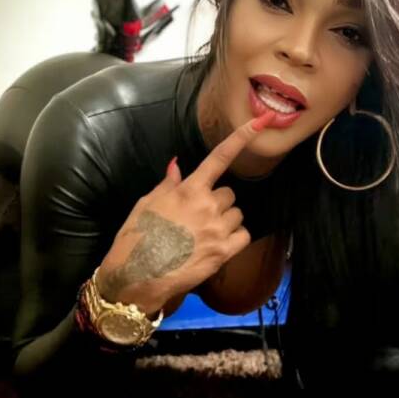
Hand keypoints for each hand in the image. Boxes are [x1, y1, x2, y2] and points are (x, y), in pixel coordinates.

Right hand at [98, 108, 275, 312]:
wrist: (137, 276)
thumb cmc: (136, 238)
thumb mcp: (146, 204)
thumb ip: (168, 184)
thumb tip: (177, 165)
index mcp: (188, 190)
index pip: (219, 157)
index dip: (243, 137)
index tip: (262, 121)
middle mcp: (207, 206)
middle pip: (229, 193)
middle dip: (218, 202)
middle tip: (198, 217)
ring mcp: (217, 230)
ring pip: (236, 214)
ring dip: (226, 221)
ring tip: (203, 234)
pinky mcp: (223, 252)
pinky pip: (243, 235)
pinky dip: (235, 238)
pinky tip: (217, 245)